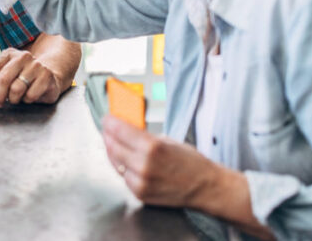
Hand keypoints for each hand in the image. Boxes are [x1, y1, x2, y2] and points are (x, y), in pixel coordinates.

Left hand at [0, 48, 61, 105]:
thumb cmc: (20, 77)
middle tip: (0, 102)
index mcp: (9, 53)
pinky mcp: (47, 76)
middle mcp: (23, 56)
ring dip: (14, 99)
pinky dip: (27, 100)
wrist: (48, 78)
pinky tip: (29, 96)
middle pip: (3, 78)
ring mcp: (36, 65)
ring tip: (16, 98)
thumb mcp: (2, 72)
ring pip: (16, 89)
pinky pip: (30, 95)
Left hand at [101, 114, 221, 207]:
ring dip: (113, 152)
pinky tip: (125, 161)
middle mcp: (143, 165)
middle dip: (108, 135)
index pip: (120, 130)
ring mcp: (140, 182)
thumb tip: (126, 130)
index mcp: (152, 147)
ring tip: (114, 144)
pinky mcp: (140, 194)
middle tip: (107, 130)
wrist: (204, 187)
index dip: (110, 122)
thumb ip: (144, 136)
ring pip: (115, 163)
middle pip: (113, 146)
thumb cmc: (191, 163)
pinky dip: (122, 168)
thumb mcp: (168, 140)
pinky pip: (124, 177)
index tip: (107, 119)